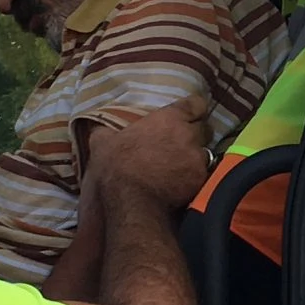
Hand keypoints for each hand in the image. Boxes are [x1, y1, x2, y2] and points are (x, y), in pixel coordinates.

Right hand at [88, 95, 210, 208]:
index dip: (192, 109)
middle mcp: (188, 134)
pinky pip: (202, 176)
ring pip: (204, 154)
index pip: (196, 104)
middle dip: (194, 135)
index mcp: (168, 119)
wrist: (131, 200)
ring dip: (193, 159)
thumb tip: (100, 130)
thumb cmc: (117, 166)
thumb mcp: (102, 144)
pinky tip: (180, 186)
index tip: (186, 116)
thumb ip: (106, 132)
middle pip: (203, 128)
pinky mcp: (201, 181)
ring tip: (179, 169)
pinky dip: (193, 180)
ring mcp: (197, 159)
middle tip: (178, 145)